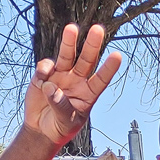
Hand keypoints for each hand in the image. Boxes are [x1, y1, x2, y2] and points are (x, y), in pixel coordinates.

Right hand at [24, 24, 121, 147]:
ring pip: (67, 56)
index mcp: (88, 94)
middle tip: (98, 29)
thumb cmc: (60, 127)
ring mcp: (61, 76)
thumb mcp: (66, 122)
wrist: (42, 130)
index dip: (109, 68)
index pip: (101, 79)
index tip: (117, 56)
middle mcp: (77, 82)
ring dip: (69, 42)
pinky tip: (42, 79)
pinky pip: (45, 67)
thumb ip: (61, 106)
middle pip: (86, 60)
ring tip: (72, 29)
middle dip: (92, 45)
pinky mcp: (44, 76)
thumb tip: (51, 88)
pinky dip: (44, 69)